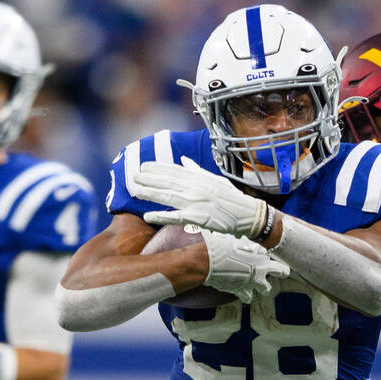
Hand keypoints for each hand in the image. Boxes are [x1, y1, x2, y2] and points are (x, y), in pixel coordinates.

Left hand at [133, 157, 271, 238]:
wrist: (248, 215)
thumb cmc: (231, 198)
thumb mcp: (215, 179)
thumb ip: (197, 170)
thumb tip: (184, 160)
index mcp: (199, 177)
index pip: (173, 170)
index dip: (157, 168)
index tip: (143, 166)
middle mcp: (195, 188)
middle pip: (167, 182)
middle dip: (148, 178)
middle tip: (132, 176)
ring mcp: (196, 203)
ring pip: (167, 196)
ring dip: (150, 193)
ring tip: (135, 190)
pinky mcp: (197, 218)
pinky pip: (175, 217)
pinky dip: (161, 216)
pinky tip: (147, 216)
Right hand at [202, 230, 289, 302]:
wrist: (210, 260)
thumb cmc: (221, 246)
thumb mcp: (235, 239)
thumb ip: (242, 243)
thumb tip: (242, 241)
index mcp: (261, 253)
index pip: (270, 256)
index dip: (267, 257)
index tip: (265, 258)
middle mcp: (261, 268)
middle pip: (280, 271)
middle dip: (281, 272)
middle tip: (283, 273)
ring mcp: (253, 281)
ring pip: (266, 289)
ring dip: (263, 288)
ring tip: (262, 289)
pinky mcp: (242, 291)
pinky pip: (248, 297)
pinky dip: (246, 296)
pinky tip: (244, 294)